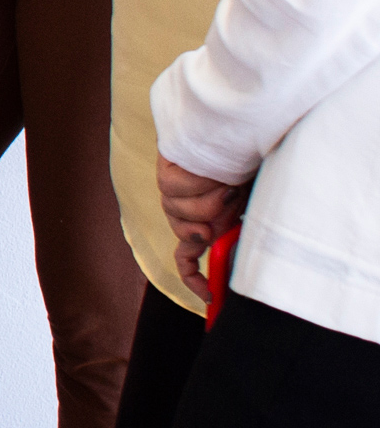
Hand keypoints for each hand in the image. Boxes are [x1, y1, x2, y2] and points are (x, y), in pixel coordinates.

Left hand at [158, 154, 248, 300]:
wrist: (250, 130)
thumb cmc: (261, 166)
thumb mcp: (259, 204)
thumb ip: (244, 230)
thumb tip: (229, 253)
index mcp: (212, 220)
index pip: (190, 256)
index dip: (194, 278)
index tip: (208, 297)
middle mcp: (191, 208)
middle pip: (184, 235)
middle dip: (205, 226)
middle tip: (229, 205)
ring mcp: (176, 190)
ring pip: (177, 213)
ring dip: (206, 200)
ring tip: (225, 182)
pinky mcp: (167, 169)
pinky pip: (171, 188)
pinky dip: (195, 185)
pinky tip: (212, 176)